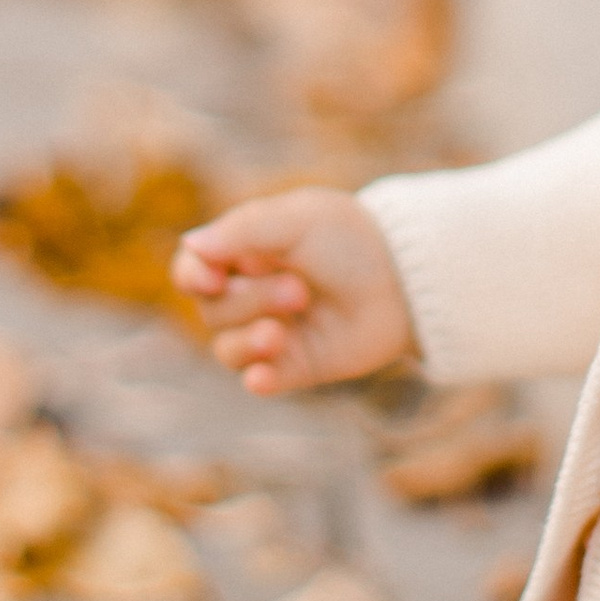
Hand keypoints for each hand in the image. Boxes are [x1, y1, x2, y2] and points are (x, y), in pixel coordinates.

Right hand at [172, 187, 414, 393]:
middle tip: (299, 291)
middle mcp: (252, 295)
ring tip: (282, 332)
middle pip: (212, 310)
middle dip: (249, 301)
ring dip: (249, 340)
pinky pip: (261, 380)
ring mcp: (272, 332)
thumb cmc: (350, 238)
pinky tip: (263, 377)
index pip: (193, 270)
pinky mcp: (297, 365)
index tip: (211, 278)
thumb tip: (192, 245)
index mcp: (244, 254)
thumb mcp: (297, 220)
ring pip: (228, 349)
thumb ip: (242, 231)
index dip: (193, 276)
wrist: (407, 276)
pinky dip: (257, 379)